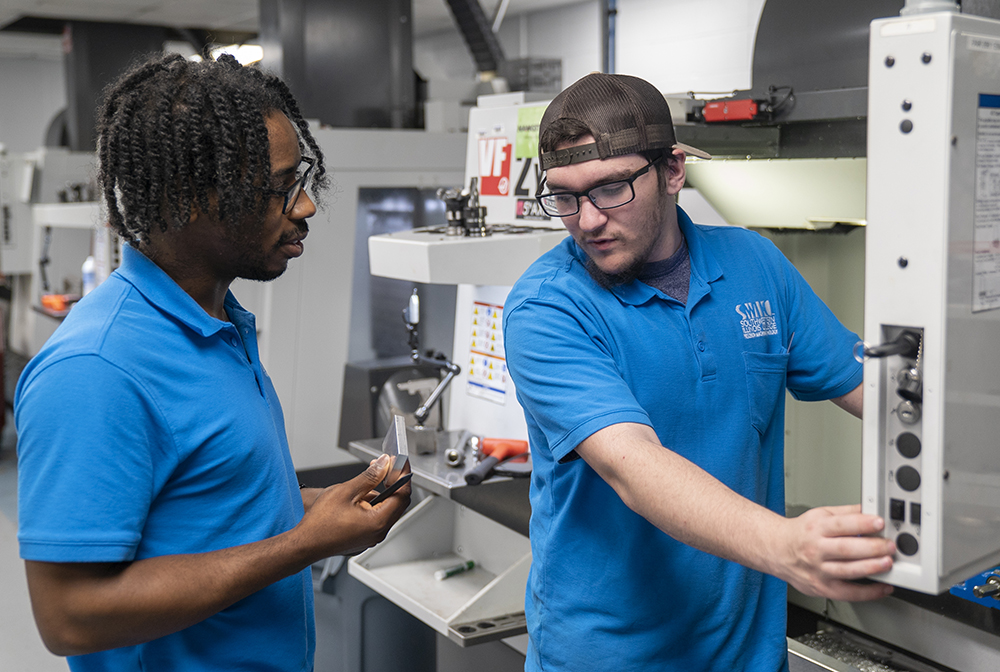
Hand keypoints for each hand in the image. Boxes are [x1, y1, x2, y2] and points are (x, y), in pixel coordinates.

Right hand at [296, 455, 410, 557]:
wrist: (304, 544)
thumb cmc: (319, 524)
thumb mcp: (345, 492)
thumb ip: (369, 477)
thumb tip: (383, 465)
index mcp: (378, 522)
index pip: (402, 495)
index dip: (402, 475)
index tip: (400, 462)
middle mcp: (378, 532)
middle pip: (396, 503)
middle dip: (391, 483)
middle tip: (383, 467)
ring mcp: (371, 537)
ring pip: (384, 510)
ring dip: (378, 494)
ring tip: (361, 485)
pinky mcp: (364, 537)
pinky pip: (375, 518)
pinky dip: (371, 505)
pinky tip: (356, 498)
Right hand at [775, 504, 894, 600]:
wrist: (777, 550)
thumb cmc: (801, 533)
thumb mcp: (820, 515)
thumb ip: (846, 513)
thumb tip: (870, 510)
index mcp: (816, 528)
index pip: (842, 525)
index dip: (862, 524)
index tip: (879, 523)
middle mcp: (816, 549)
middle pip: (846, 549)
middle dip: (872, 547)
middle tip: (889, 545)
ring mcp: (818, 570)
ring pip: (848, 571)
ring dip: (871, 568)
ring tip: (887, 563)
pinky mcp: (822, 587)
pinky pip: (848, 593)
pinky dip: (868, 593)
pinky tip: (882, 587)